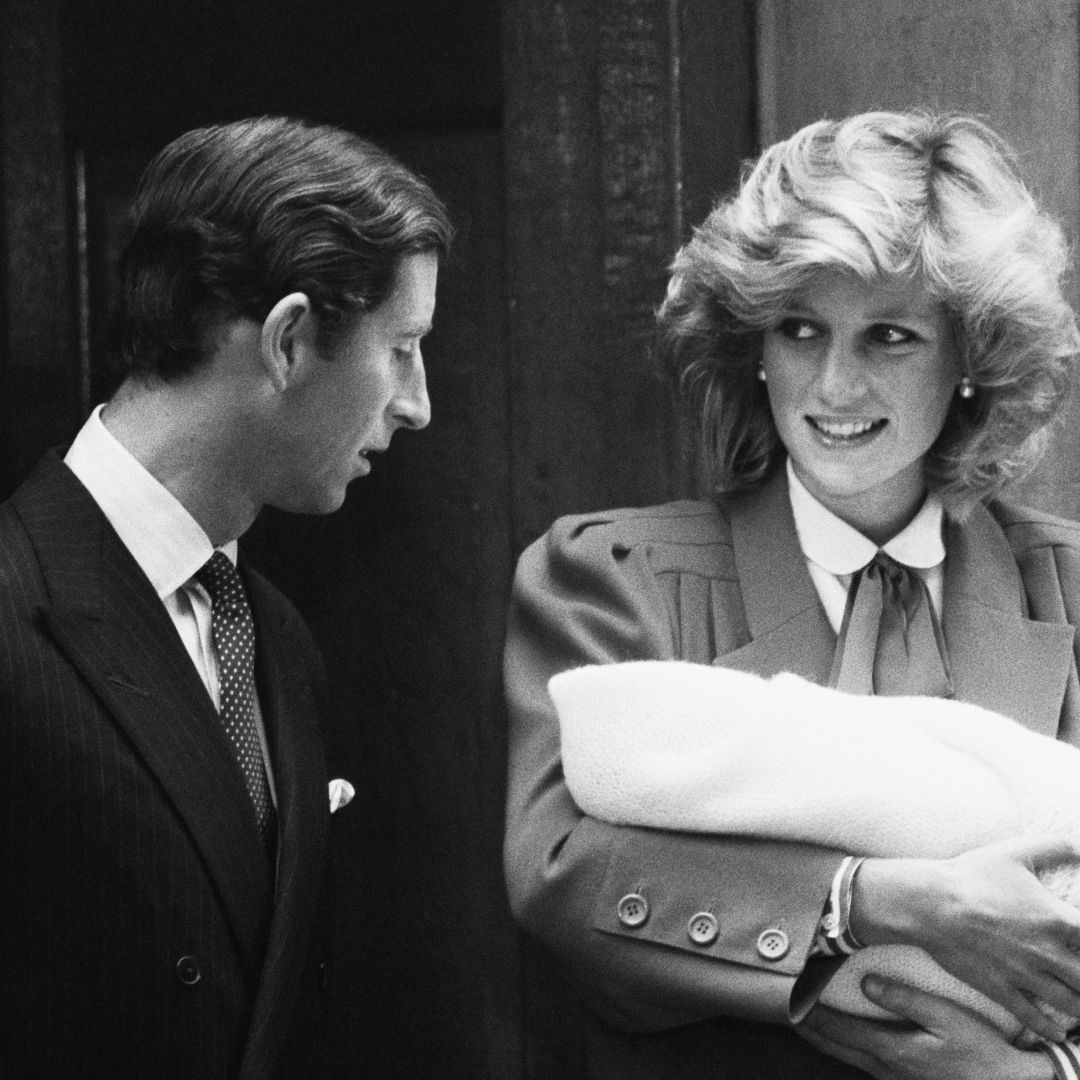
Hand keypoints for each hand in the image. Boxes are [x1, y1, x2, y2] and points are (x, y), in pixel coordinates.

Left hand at [798, 976, 1054, 1079]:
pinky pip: (862, 1063)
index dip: (808, 1010)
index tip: (786, 994)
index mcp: (890, 1048)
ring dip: (822, 1038)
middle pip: (832, 1045)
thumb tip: (866, 982)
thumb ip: (904, 998)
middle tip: (783, 1007)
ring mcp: (892, 1078)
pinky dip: (844, 1047)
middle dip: (806, 1026)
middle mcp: (884, 1066)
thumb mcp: (947, 1016)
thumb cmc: (980, 1049)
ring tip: (803, 1019)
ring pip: (845, 1056)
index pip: (835, 1028)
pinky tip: (843, 1038)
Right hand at [851, 835, 1079, 1040]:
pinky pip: (1033, 1018)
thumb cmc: (973, 874)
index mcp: (1058, 919)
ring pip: (1070, 1005)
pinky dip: (1050, 1028)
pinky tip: (1057, 1030)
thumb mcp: (1016, 851)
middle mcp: (1048, 952)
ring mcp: (1025, 975)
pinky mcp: (1001, 989)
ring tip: (1078, 999)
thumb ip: (1057, 846)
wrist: (931, 902)